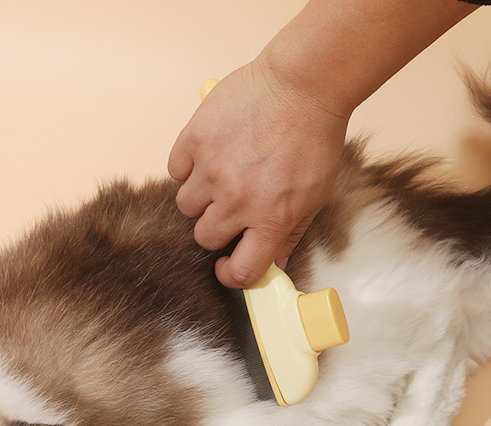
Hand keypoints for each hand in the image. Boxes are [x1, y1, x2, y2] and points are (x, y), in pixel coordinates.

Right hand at [168, 56, 348, 288]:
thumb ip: (290, 234)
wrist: (303, 84)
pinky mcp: (195, 140)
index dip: (231, 274)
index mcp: (270, 220)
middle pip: (205, 237)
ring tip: (220, 175)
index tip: (228, 266)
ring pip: (185, 206)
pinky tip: (210, 153)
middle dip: (217, 228)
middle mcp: (237, 201)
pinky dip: (188, 166)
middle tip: (231, 207)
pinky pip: (176, 169)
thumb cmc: (314, 138)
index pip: (240, 272)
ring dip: (200, 198)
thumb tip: (274, 263)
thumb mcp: (314, 196)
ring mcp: (212, 170)